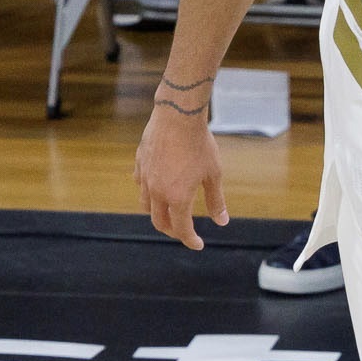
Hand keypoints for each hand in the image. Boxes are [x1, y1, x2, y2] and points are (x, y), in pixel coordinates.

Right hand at [134, 77, 228, 248]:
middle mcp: (158, 192)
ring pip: (146, 206)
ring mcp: (145, 178)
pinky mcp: (140, 164)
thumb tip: (221, 222)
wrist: (178, 116)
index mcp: (177, 198)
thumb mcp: (213, 174)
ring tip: (169, 212)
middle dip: (173, 231)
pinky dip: (148, 193)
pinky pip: (141, 185)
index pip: (181, 229)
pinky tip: (157, 188)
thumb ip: (216, 200)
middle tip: (184, 231)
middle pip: (160, 222)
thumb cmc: (200, 144)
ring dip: (158, 215)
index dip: (190, 240)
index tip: (198, 244)